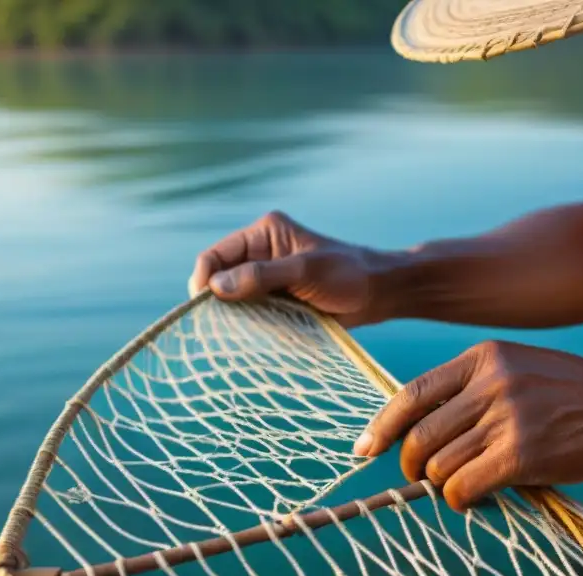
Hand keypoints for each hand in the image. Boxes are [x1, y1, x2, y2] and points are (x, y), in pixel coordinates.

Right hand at [189, 210, 388, 326]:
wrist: (378, 293)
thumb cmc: (347, 274)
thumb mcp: (304, 271)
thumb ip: (261, 277)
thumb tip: (216, 288)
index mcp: (263, 234)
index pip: (216, 255)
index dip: (204, 280)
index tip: (206, 306)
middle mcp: (260, 254)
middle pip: (219, 279)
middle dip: (217, 301)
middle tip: (223, 325)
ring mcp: (266, 279)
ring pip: (232, 299)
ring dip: (234, 316)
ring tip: (243, 330)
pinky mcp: (276, 300)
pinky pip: (250, 313)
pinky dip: (249, 325)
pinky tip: (256, 334)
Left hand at [353, 340, 582, 510]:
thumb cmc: (569, 395)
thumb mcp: (515, 370)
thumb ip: (470, 391)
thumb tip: (416, 432)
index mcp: (482, 358)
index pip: (412, 393)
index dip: (381, 426)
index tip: (363, 449)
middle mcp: (489, 384)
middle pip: (419, 435)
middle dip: (410, 465)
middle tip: (419, 478)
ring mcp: (505, 417)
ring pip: (438, 464)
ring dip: (441, 484)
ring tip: (460, 487)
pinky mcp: (520, 454)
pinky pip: (463, 486)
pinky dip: (458, 500)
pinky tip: (472, 500)